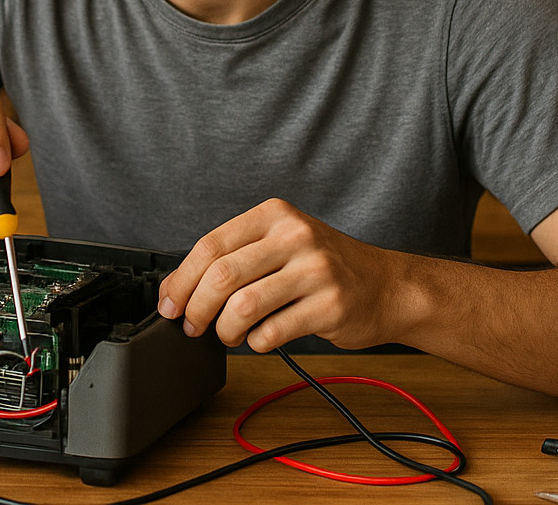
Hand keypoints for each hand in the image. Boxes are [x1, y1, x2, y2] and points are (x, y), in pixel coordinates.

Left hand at [156, 199, 392, 351]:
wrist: (388, 286)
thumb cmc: (326, 267)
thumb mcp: (283, 244)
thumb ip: (236, 258)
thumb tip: (178, 290)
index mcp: (275, 215)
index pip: (211, 245)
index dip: (181, 280)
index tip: (169, 304)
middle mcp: (295, 236)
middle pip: (222, 276)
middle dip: (196, 309)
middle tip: (192, 326)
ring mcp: (315, 271)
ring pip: (243, 307)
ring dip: (225, 330)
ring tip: (229, 334)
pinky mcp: (329, 306)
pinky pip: (271, 332)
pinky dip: (256, 342)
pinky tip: (262, 337)